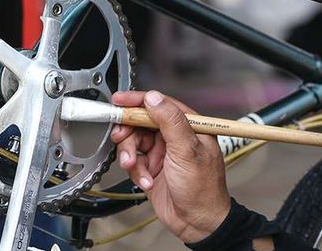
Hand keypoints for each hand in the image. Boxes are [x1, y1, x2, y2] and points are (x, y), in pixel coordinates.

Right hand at [110, 90, 230, 243]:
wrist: (197, 224)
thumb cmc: (203, 189)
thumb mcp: (187, 150)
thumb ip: (170, 121)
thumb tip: (154, 98)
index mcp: (188, 126)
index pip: (159, 104)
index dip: (137, 101)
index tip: (119, 101)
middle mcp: (173, 137)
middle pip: (140, 122)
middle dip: (128, 132)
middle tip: (120, 137)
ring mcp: (162, 152)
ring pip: (133, 141)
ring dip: (130, 155)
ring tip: (134, 166)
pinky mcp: (151, 167)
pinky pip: (133, 160)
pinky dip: (136, 171)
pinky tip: (146, 181)